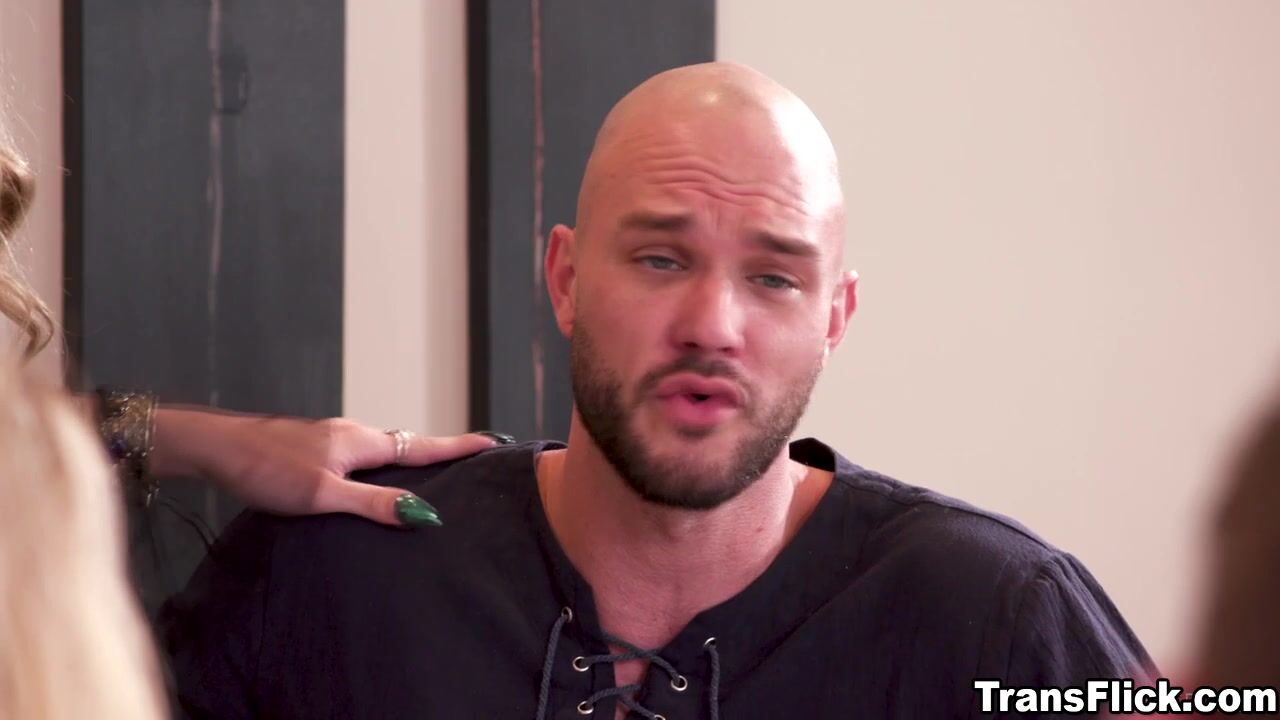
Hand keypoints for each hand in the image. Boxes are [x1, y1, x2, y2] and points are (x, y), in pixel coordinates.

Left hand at [149, 406, 512, 526]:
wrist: (216, 447)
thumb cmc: (265, 467)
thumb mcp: (324, 493)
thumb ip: (374, 503)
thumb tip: (424, 513)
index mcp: (362, 442)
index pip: (423, 445)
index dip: (459, 446)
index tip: (494, 442)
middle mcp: (353, 434)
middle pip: (407, 444)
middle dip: (440, 452)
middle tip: (471, 458)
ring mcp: (332, 439)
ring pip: (382, 450)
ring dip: (408, 459)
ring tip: (431, 474)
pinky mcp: (314, 448)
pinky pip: (361, 456)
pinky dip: (380, 466)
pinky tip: (371, 482)